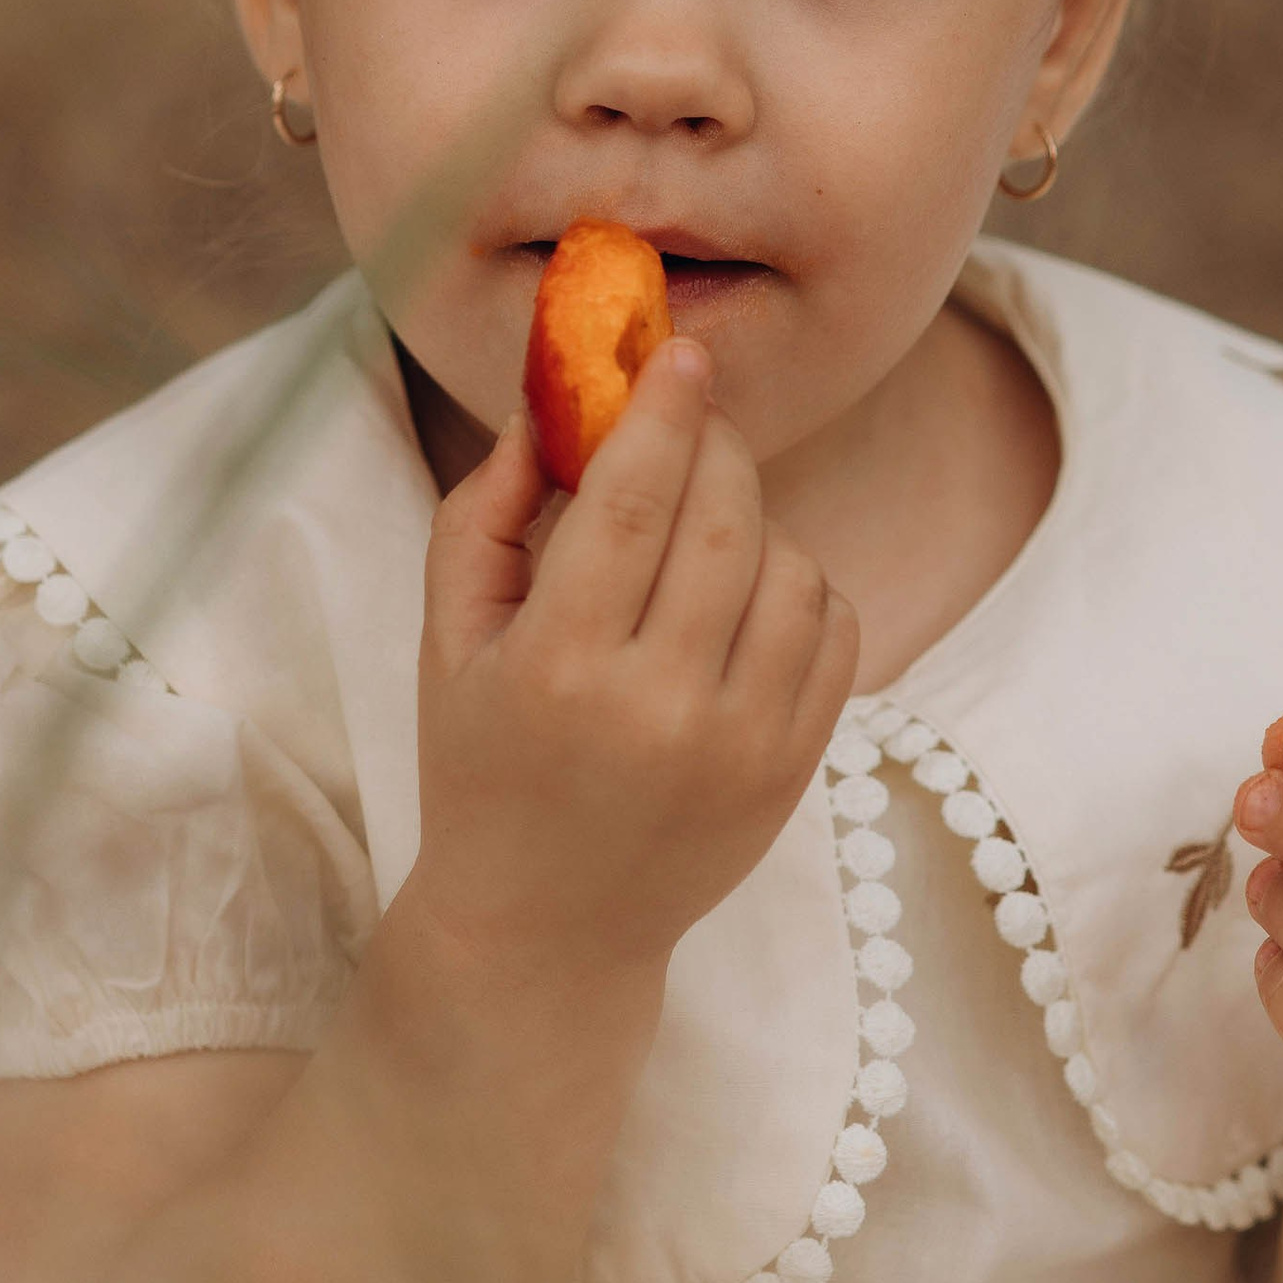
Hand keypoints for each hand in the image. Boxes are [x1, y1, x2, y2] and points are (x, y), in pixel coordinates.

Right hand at [412, 336, 860, 976]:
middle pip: (724, 518)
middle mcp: (660, 706)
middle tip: (691, 419)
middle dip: (714, 446)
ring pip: (790, 566)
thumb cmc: (482, 767)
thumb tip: (549, 400)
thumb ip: (486, 513)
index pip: (632, 501)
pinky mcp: (794, 768)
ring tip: (702, 532)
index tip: (683, 352)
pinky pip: (834, 627)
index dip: (664, 411)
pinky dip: (801, 584)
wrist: (549, 931)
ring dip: (755, 518)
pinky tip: (746, 595)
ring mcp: (741, 743)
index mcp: (559, 666)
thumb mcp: (448, 642)